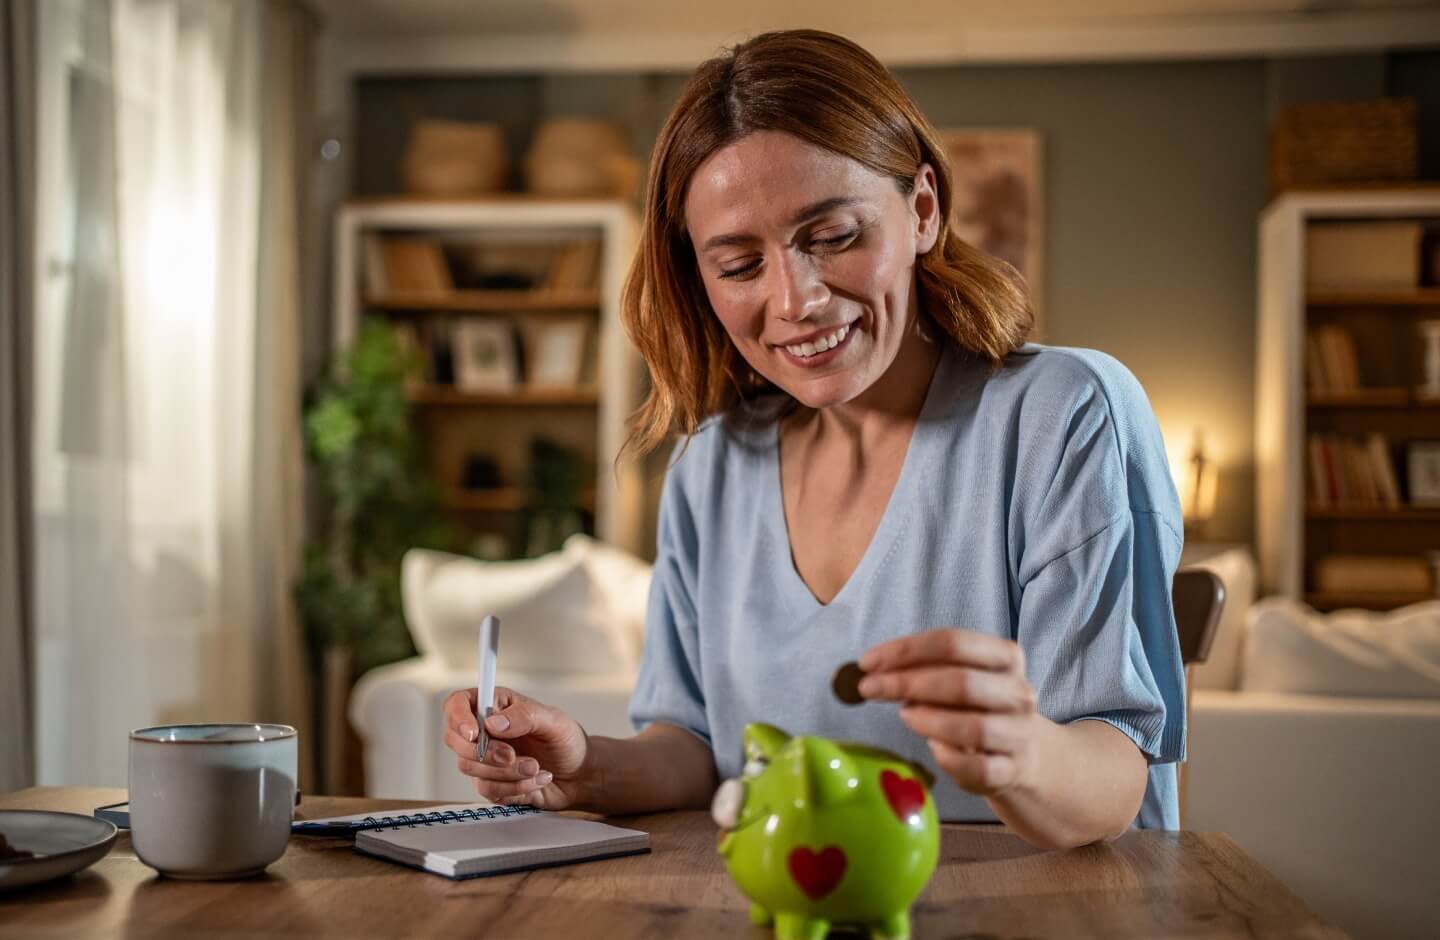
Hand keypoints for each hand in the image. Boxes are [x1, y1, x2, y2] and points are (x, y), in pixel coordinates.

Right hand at [442, 687, 590, 808]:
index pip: (457, 703)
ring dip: (507, 772)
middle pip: (455, 740)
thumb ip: (525, 716)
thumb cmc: (567, 741)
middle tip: (513, 756)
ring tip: (536, 767)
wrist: (579, 775)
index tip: (473, 733)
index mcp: (496, 706)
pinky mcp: (491, 783)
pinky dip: (515, 787)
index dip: (457, 717)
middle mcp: (485, 731)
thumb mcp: (554, 721)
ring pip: (470, 768)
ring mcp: (485, 759)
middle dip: (485, 753)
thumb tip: (493, 723)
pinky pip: (487, 789)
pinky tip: (536, 780)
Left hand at [858, 629, 1040, 795]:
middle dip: (906, 683)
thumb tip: (874, 669)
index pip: (953, 643)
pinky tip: (933, 748)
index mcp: (1005, 657)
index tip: (868, 662)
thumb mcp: (955, 677)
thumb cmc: (975, 707)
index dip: (906, 650)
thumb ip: (923, 670)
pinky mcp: (1011, 770)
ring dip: (929, 721)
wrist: (1019, 751)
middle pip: (961, 682)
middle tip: (870, 689)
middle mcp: (1018, 692)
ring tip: (904, 715)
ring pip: (974, 727)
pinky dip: (948, 758)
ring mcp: (1018, 733)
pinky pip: (978, 768)